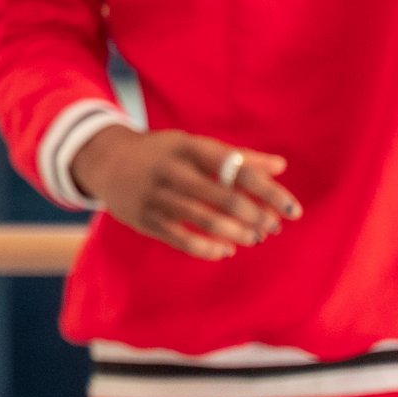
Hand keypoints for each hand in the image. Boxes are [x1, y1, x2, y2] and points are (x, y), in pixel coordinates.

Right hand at [70, 128, 301, 261]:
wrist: (104, 160)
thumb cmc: (162, 153)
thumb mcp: (194, 146)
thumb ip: (237, 156)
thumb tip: (281, 166)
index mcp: (190, 148)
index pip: (237, 168)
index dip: (268, 190)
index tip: (292, 209)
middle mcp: (172, 170)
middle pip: (223, 197)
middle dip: (254, 216)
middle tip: (271, 227)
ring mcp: (156, 196)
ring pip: (203, 220)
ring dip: (235, 233)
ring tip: (253, 238)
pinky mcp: (144, 219)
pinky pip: (181, 239)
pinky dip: (207, 248)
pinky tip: (225, 249)